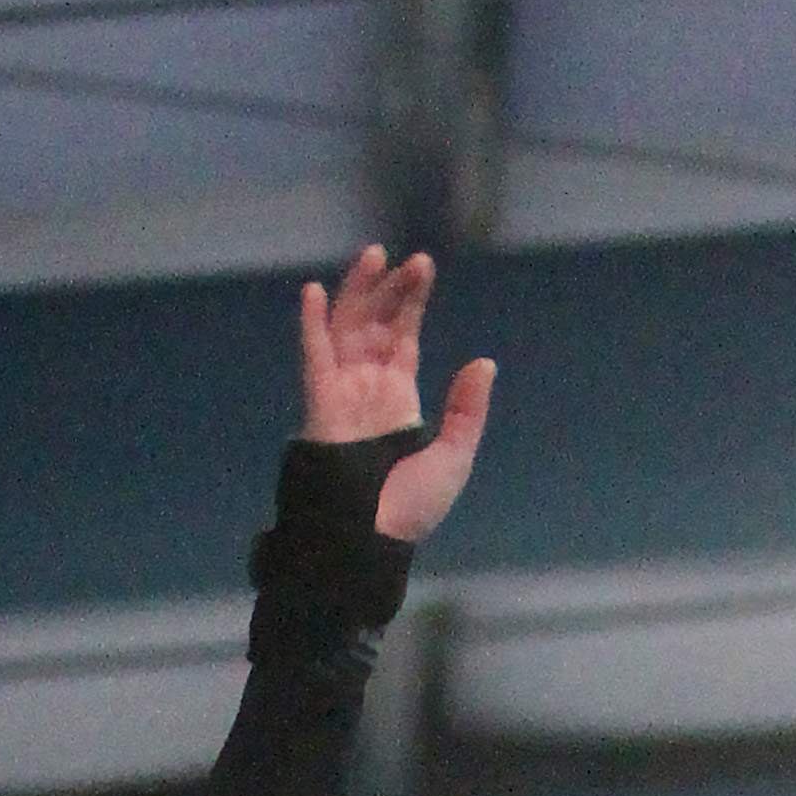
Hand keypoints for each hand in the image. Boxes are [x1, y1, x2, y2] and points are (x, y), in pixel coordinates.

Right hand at [296, 243, 495, 542]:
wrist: (371, 539)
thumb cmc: (410, 508)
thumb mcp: (453, 457)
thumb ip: (466, 411)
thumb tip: (484, 364)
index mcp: (397, 396)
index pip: (402, 335)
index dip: (411, 301)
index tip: (423, 267)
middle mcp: (368, 386)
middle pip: (376, 322)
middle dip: (391, 288)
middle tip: (411, 261)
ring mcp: (342, 391)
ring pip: (346, 328)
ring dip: (357, 291)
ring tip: (373, 256)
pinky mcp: (320, 402)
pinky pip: (314, 356)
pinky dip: (311, 324)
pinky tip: (314, 292)